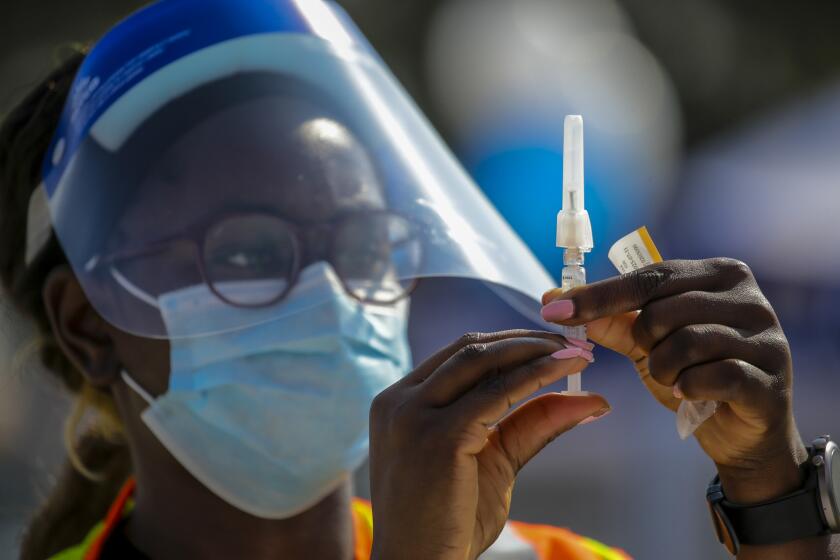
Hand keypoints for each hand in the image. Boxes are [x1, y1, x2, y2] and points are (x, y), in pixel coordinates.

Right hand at [369, 330, 607, 559]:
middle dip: (525, 340)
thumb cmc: (449, 522)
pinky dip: (535, 377)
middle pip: (468, 348)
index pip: (457, 355)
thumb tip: (590, 397)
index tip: (550, 344)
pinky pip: (496, 393)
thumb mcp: (493, 461)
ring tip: (575, 352)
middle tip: (572, 342)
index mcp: (399, 402)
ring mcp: (412, 416)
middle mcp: (398, 401)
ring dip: (534, 351)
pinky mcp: (438, 436)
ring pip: (481, 360)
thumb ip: (531, 424)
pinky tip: (564, 373)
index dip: (507, 344)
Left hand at [541, 258, 807, 503]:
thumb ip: (609, 320)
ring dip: (664, 368)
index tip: (553, 309)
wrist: (741, 434)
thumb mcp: (647, 343)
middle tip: (653, 358)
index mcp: (719, 274)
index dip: (599, 295)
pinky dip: (689, 388)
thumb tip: (554, 299)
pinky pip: (713, 375)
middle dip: (644, 341)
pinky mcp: (770, 378)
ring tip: (673, 378)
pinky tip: (690, 394)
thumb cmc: (693, 374)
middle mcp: (748, 297)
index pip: (650, 277)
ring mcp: (767, 336)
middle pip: (664, 309)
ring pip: (687, 341)